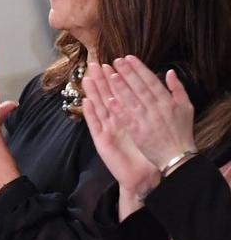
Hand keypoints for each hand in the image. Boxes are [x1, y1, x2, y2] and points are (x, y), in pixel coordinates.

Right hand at [81, 66, 157, 215]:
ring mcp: (107, 131)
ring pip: (99, 108)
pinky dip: (90, 113)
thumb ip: (150, 112)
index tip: (113, 63)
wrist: (144, 175)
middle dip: (101, 81)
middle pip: (106, 97)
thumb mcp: (152, 128)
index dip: (116, 79)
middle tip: (94, 65)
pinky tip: (86, 102)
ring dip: (92, 93)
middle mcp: (115, 122)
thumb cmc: (149, 153)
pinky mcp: (102, 142)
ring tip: (87, 78)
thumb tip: (152, 96)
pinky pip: (95, 125)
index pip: (120, 94)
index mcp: (128, 117)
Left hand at [105, 57, 196, 170]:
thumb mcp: (186, 108)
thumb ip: (178, 89)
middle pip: (139, 88)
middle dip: (127, 73)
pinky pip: (127, 120)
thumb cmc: (182, 131)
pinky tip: (109, 100)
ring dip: (121, 88)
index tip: (128, 58)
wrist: (178, 157)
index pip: (151, 81)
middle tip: (116, 61)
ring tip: (110, 75)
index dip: (139, 69)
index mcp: (168, 102)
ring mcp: (146, 121)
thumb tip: (170, 72)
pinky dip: (119, 110)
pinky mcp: (138, 133)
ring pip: (131, 101)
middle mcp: (157, 109)